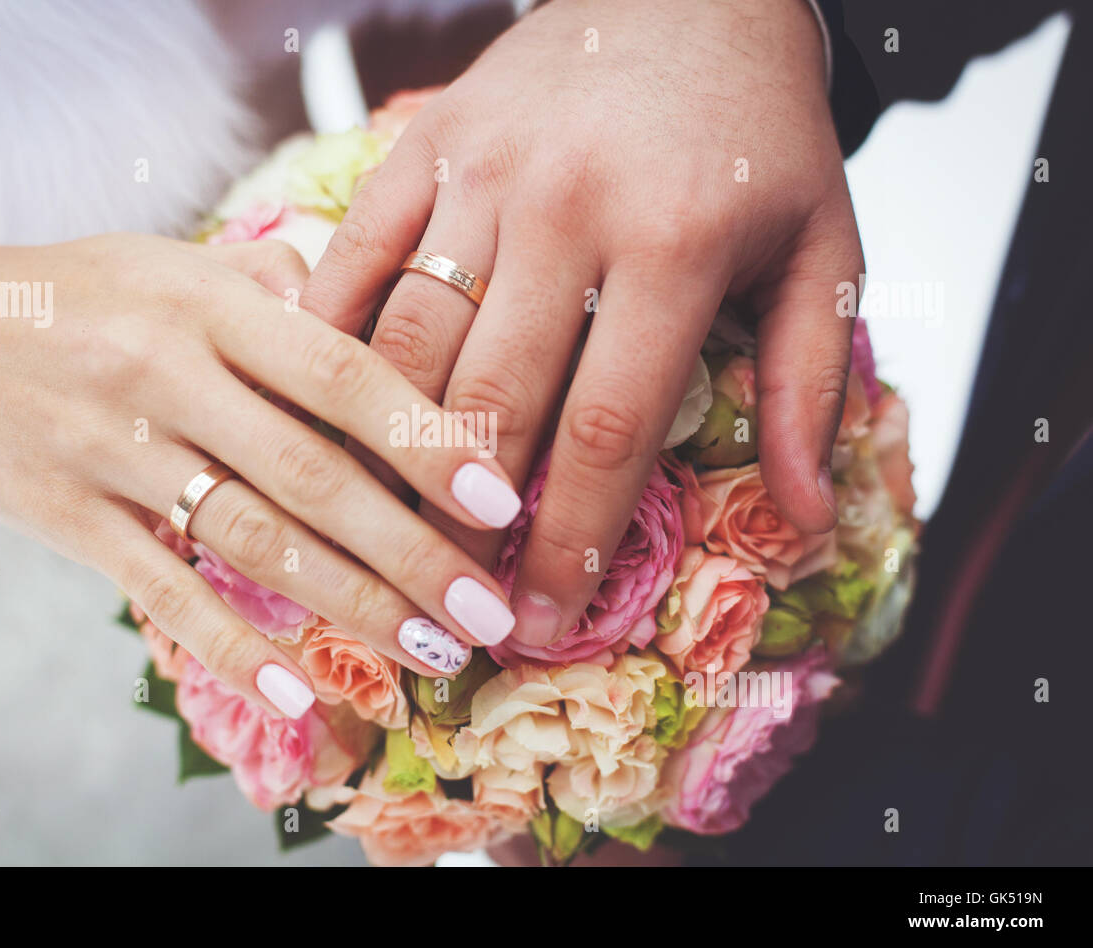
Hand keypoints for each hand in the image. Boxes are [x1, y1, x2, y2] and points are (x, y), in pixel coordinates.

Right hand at [0, 234, 523, 714]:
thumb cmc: (68, 294)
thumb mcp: (168, 260)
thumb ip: (271, 282)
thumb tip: (368, 314)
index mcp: (208, 299)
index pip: (341, 372)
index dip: (427, 438)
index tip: (499, 498)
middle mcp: (166, 369)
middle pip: (314, 474)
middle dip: (413, 552)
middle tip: (487, 612)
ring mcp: (111, 445)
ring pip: (252, 540)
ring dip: (351, 606)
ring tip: (429, 653)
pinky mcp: (64, 514)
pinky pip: (161, 588)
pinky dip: (229, 644)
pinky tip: (298, 690)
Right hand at [300, 0, 861, 645]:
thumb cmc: (760, 134)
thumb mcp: (821, 248)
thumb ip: (810, 382)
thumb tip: (805, 518)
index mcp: (673, 243)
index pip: (605, 428)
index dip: (567, 540)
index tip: (538, 620)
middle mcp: (565, 208)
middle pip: (491, 401)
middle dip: (463, 522)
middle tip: (448, 603)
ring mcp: (481, 171)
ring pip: (410, 339)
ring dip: (387, 449)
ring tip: (382, 531)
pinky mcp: (426, 143)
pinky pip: (357, 253)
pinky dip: (330, 338)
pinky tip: (319, 410)